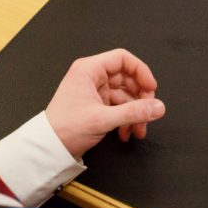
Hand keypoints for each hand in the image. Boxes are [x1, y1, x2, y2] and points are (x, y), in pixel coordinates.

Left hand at [45, 49, 165, 159]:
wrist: (49, 148)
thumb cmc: (66, 128)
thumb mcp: (103, 119)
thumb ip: (134, 112)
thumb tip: (158, 107)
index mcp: (89, 70)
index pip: (122, 59)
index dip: (140, 71)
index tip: (151, 88)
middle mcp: (92, 77)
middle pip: (127, 78)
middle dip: (140, 98)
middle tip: (148, 113)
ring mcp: (95, 91)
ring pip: (125, 96)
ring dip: (135, 113)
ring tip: (138, 130)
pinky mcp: (96, 105)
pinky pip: (118, 107)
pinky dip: (126, 119)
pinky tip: (127, 133)